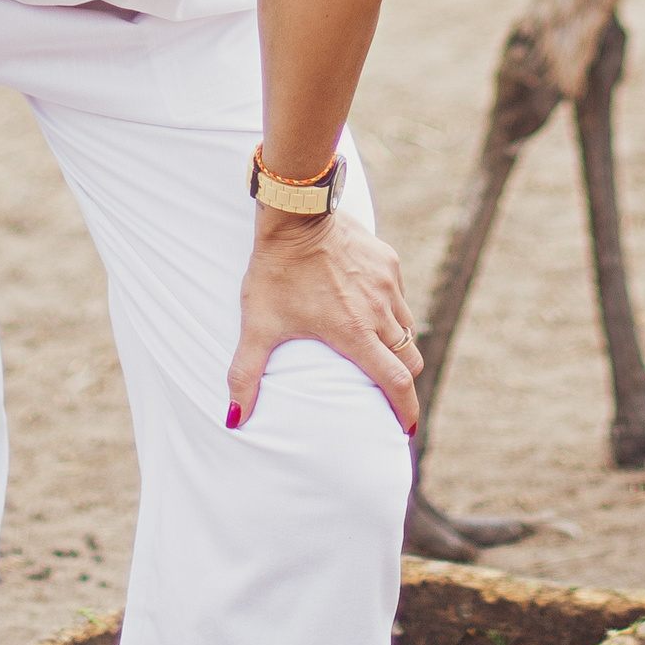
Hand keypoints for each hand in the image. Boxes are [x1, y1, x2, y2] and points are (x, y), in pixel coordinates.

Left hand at [227, 208, 423, 434]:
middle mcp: (379, 311)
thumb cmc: (275, 271)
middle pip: (410, 359)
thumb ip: (245, 376)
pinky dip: (391, 312)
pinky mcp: (388, 262)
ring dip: (397, 346)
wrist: (297, 213)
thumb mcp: (257, 326)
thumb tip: (234, 420)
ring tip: (376, 354)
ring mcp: (387, 284)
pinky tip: (367, 310)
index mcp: (354, 333)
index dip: (406, 410)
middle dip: (403, 382)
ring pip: (407, 328)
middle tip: (388, 395)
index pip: (396, 382)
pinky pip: (399, 297)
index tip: (405, 431)